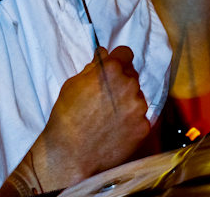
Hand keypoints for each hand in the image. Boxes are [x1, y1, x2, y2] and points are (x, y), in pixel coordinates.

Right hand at [32, 46, 150, 187]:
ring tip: (109, 117)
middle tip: (106, 97)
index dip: (118, 59)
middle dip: (121, 82)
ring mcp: (138, 107)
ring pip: (137, 96)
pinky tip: (116, 129)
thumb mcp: (73, 84)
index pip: (125, 53)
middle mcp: (129, 85)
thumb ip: (93, 67)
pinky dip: (131, 121)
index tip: (114, 67)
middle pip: (132, 75)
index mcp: (110, 71)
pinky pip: (140, 117)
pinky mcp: (144, 127)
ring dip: (128, 101)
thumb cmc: (66, 118)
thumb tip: (104, 55)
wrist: (70, 156)